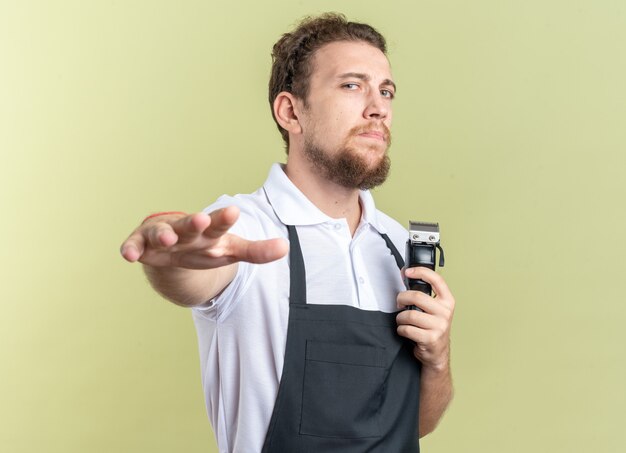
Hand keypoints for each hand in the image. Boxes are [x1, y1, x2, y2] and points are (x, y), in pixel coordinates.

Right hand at [120, 206, 288, 268]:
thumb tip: (286, 247)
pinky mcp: (144, 245)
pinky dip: (132, 248)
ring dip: (164, 236)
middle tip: (200, 219)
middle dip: (195, 223)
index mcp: (210, 232)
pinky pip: (136, 245)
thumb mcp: (231, 250)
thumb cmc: (205, 246)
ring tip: (168, 240)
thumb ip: (257, 251)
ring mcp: (164, 236)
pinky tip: (129, 255)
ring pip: (163, 234)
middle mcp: (187, 231)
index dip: (225, 219)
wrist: (173, 248)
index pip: (220, 224)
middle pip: (191, 225)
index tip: (234, 211)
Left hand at [396, 267, 454, 369]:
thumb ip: (423, 293)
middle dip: (401, 298)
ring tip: (403, 320)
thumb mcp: (433, 309)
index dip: (421, 272)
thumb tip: (406, 274)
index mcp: (447, 301)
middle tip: (399, 303)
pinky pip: (407, 329)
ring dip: (400, 318)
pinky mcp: (431, 338)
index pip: (437, 280)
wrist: (437, 352)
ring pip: (410, 314)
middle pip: (417, 296)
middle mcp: (445, 312)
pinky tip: (405, 331)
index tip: (408, 272)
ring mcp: (439, 326)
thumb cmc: (432, 327)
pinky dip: (401, 329)